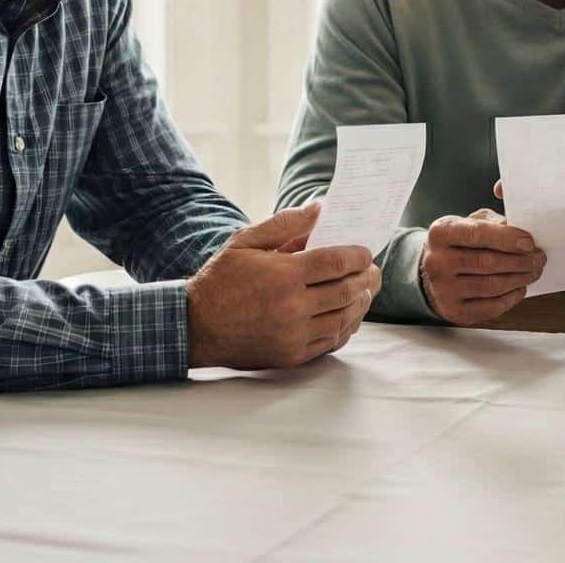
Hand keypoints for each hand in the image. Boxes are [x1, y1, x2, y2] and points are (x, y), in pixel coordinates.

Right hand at [186, 204, 381, 369]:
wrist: (193, 327)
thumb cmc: (220, 279)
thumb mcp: (245, 242)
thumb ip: (285, 223)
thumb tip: (320, 208)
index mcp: (284, 276)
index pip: (337, 263)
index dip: (358, 256)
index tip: (364, 252)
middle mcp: (292, 308)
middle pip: (346, 291)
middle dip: (366, 277)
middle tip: (372, 269)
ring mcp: (292, 335)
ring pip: (343, 318)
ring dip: (360, 302)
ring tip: (364, 289)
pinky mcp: (290, 356)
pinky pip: (331, 342)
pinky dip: (346, 327)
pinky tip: (347, 314)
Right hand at [420, 208, 545, 325]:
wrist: (431, 272)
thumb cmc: (458, 243)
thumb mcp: (469, 223)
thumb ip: (494, 223)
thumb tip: (521, 234)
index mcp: (441, 233)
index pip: (478, 234)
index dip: (507, 238)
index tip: (529, 242)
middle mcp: (437, 262)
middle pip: (487, 262)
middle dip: (520, 261)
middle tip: (539, 258)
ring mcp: (442, 289)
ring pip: (491, 286)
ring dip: (520, 279)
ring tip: (534, 271)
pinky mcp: (452, 311)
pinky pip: (489, 307)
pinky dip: (510, 298)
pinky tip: (520, 288)